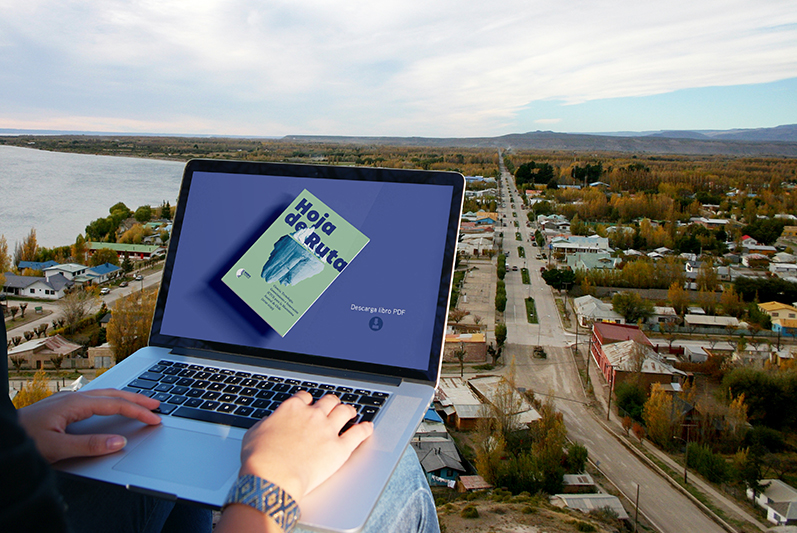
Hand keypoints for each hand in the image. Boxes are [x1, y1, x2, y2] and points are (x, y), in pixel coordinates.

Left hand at [17, 388, 161, 463]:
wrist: (1, 435)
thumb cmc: (23, 441)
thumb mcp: (57, 448)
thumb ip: (90, 445)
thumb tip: (120, 442)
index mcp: (75, 404)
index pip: (115, 406)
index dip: (138, 412)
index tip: (155, 419)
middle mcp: (73, 398)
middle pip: (114, 394)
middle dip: (138, 399)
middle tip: (158, 404)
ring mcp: (67, 401)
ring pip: (105, 394)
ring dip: (126, 398)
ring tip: (142, 402)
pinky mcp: (63, 407)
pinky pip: (95, 399)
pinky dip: (113, 401)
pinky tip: (113, 406)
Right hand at [238, 392, 373, 505]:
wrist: (272, 477)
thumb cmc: (259, 459)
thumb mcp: (254, 433)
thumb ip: (268, 423)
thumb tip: (271, 423)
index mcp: (292, 409)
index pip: (304, 398)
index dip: (308, 401)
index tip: (309, 404)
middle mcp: (312, 415)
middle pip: (328, 401)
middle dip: (331, 403)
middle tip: (333, 406)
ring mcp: (328, 430)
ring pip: (345, 411)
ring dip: (349, 410)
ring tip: (352, 412)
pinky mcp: (340, 448)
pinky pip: (358, 433)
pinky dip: (365, 429)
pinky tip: (368, 427)